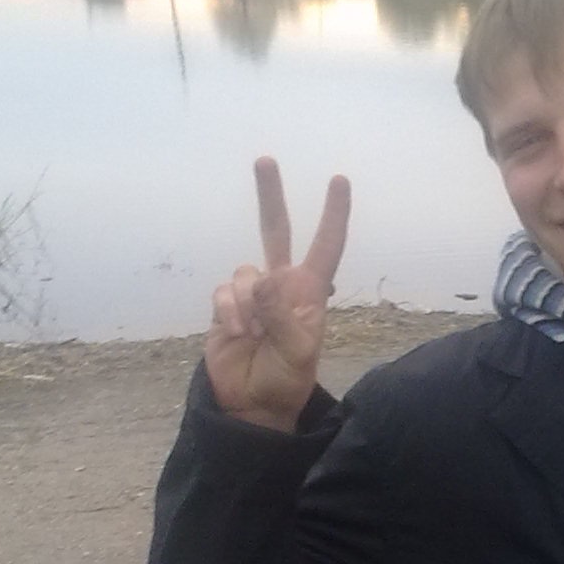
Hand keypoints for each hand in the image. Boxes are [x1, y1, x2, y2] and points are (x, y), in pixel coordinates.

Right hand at [204, 159, 350, 431]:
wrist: (252, 403)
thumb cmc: (286, 379)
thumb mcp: (297, 352)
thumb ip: (281, 315)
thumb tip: (264, 280)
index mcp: (310, 292)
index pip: (326, 246)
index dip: (333, 214)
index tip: (339, 180)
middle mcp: (281, 285)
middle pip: (275, 230)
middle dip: (270, 195)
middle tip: (265, 160)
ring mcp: (252, 294)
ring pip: (245, 274)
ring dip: (248, 306)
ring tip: (254, 336)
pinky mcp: (225, 305)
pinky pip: (224, 294)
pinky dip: (230, 314)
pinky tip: (237, 335)